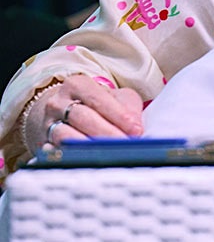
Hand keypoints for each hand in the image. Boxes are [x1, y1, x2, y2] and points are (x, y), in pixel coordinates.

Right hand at [26, 76, 143, 153]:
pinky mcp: (44, 143)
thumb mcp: (116, 97)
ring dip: (90, 146)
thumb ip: (128, 107)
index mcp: (77, 85)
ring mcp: (48, 124)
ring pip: (66, 136)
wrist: (66, 111)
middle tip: (125, 144)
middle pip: (83, 117)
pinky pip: (54, 152)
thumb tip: (136, 127)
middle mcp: (58, 102)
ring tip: (111, 154)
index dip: (118, 115)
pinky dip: (71, 157)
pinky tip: (88, 161)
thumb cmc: (99, 104)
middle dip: (107, 133)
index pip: (98, 98)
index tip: (136, 129)